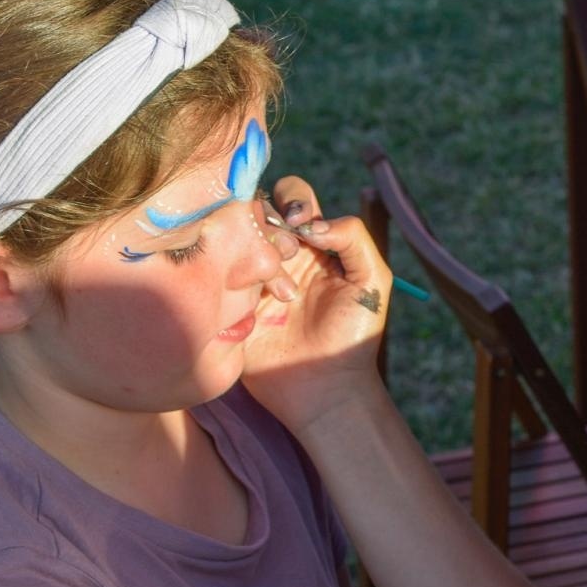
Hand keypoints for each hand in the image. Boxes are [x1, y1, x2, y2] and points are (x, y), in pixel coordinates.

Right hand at [243, 176, 392, 430]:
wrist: (325, 388)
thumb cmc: (354, 335)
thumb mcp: (372, 280)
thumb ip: (354, 238)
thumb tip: (311, 223)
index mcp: (310, 243)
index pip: (294, 198)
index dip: (292, 199)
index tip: (300, 222)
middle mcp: (276, 253)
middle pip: (255, 209)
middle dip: (268, 222)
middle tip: (286, 252)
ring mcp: (248, 276)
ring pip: (233, 236)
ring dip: (254, 251)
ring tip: (278, 289)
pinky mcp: (228, 302)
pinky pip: (215, 271)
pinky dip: (230, 274)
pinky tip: (252, 299)